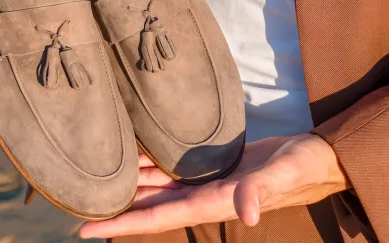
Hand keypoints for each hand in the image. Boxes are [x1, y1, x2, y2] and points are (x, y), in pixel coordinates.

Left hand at [80, 134, 350, 237]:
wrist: (314, 157)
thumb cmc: (301, 166)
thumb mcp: (283, 175)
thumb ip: (263, 191)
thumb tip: (246, 213)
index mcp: (213, 202)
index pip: (159, 218)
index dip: (122, 226)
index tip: (87, 231)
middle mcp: (202, 195)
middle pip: (148, 206)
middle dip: (114, 211)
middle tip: (75, 206)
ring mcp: (205, 181)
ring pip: (156, 186)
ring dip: (128, 187)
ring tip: (94, 183)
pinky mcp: (211, 165)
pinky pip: (172, 168)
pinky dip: (149, 165)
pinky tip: (130, 158)